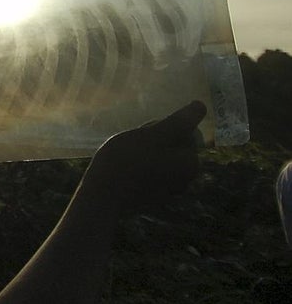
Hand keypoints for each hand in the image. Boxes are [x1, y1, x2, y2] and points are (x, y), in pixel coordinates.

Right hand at [82, 100, 205, 213]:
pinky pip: (150, 174)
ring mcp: (169, 190)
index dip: (162, 127)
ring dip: (145, 153)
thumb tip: (201, 106)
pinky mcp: (152, 197)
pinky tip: (123, 170)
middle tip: (132, 143)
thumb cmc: (126, 161)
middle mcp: (186, 179)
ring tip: (125, 156)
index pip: (183, 131)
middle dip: (155, 140)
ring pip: (160, 159)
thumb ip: (179, 121)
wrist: (101, 197)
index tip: (145, 135)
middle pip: (173, 145)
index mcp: (191, 162)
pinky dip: (140, 168)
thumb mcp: (153, 135)